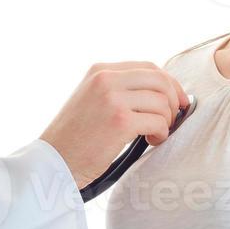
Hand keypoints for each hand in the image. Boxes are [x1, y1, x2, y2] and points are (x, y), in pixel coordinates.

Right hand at [40, 62, 188, 188]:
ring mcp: (112, 98)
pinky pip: (158, 121)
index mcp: (99, 71)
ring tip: (154, 135)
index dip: (169, 83)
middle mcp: (106, 79)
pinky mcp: (120, 121)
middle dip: (173, 101)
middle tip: (170, 120)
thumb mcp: (91, 99)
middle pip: (160, 80)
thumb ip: (118, 89)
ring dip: (165, 121)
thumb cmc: (74, 137)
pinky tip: (151, 141)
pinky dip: (161, 133)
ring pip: (161, 102)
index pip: (148, 67)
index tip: (177, 100)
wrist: (52, 161)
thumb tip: (161, 91)